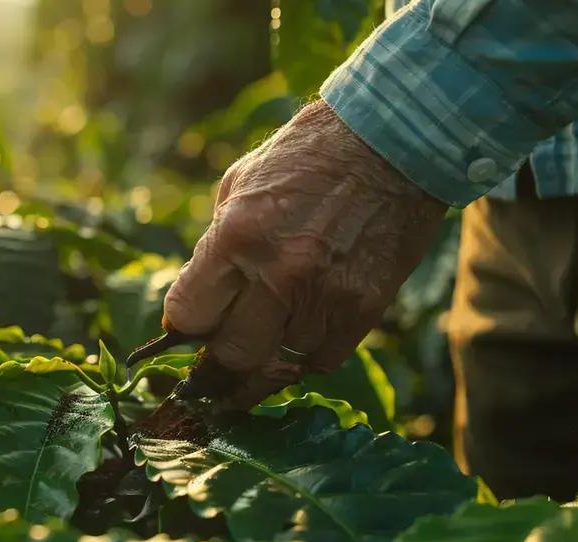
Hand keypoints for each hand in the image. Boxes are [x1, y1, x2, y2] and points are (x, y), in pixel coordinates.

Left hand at [164, 100, 446, 407]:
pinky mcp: (364, 308)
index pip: (188, 317)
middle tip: (227, 343)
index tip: (194, 326)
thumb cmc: (306, 157)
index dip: (186, 327)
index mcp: (237, 236)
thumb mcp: (240, 185)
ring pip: (280, 366)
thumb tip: (198, 303)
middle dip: (223, 355)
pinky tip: (304, 328)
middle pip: (232, 357)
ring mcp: (324, 295)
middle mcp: (279, 273)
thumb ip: (216, 248)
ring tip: (273, 327)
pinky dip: (308, 353)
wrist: (391, 140)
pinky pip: (323, 360)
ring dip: (271, 353)